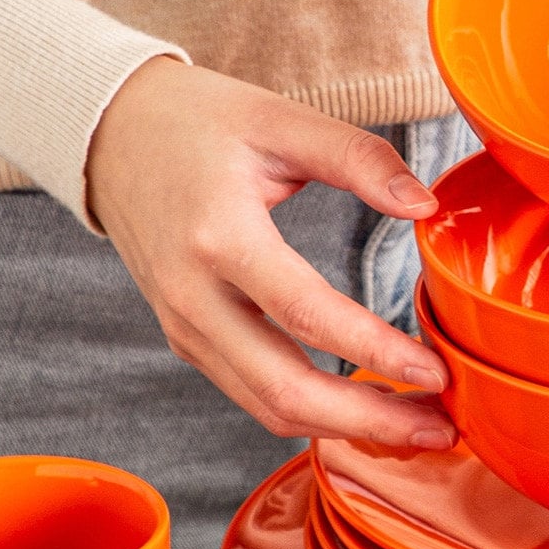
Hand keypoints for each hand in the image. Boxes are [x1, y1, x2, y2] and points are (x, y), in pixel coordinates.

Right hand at [87, 57, 455, 448]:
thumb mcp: (279, 118)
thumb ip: (358, 158)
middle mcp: (193, 297)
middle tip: (440, 430)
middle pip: (284, 390)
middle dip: (368, 421)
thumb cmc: (196, 121)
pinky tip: (366, 409)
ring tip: (417, 429)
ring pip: (268, 407)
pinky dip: (313, 414)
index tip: (438, 374)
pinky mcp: (188, 340)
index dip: (377, 353)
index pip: (308, 316)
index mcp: (219, 238)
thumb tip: (426, 205)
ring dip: (346, 428)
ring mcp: (185, 327)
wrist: (108, 134)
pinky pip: (253, 396)